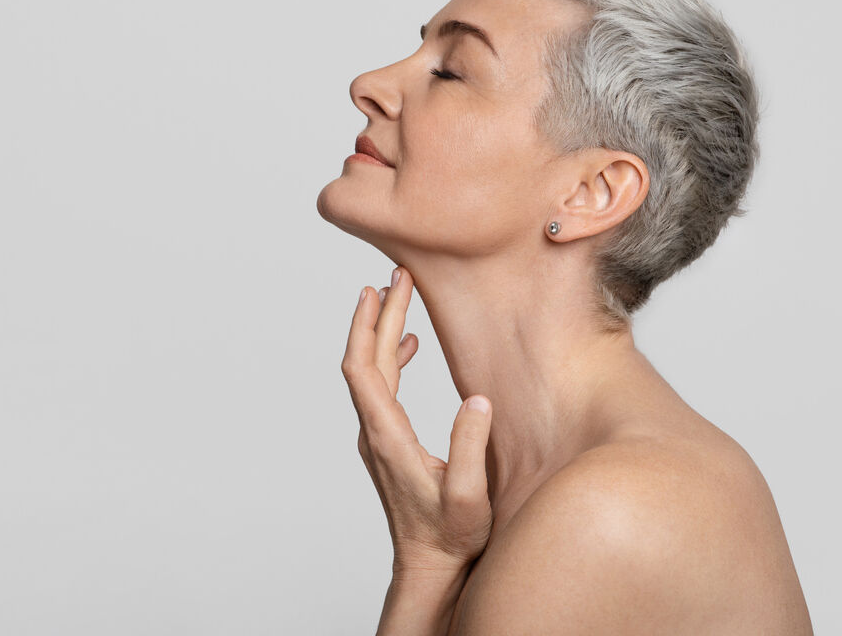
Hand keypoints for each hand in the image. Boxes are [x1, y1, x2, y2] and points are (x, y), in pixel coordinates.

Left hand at [341, 266, 494, 577]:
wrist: (428, 566)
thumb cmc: (449, 536)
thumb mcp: (468, 495)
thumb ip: (471, 448)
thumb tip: (477, 400)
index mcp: (386, 436)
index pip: (363, 368)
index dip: (368, 325)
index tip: (379, 290)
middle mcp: (373, 432)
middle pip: (365, 360)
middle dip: (378, 315)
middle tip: (396, 276)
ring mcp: (376, 437)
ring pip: (371, 372)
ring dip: (382, 333)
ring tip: (398, 296)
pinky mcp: (386, 442)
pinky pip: (381, 388)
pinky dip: (391, 359)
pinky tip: (409, 347)